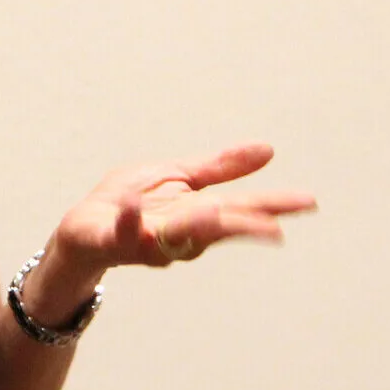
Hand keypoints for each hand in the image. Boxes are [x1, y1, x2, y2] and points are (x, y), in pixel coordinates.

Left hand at [48, 142, 315, 274]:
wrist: (82, 231)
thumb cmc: (131, 203)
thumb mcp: (179, 176)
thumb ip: (221, 167)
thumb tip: (269, 150)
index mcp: (198, 212)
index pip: (243, 208)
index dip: (274, 205)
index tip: (307, 202)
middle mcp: (179, 231)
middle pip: (218, 228)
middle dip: (245, 226)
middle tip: (276, 228)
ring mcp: (147, 239)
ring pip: (176, 237)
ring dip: (194, 227)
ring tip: (212, 213)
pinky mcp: (113, 239)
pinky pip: (121, 232)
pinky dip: (128, 221)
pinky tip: (131, 208)